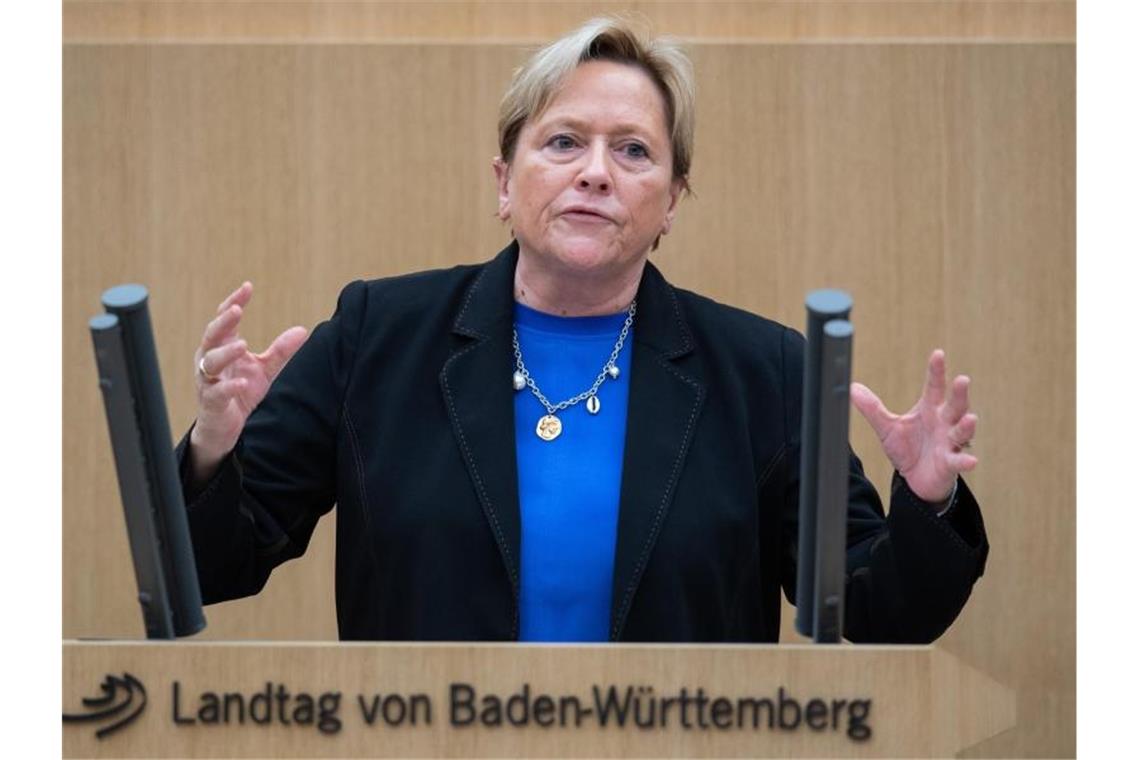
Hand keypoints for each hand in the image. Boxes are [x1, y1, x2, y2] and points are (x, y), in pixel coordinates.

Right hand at [188, 282, 307, 484]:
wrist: (226, 428)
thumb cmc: (241, 393)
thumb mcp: (264, 370)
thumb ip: (280, 351)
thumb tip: (303, 330)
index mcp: (223, 347)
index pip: (225, 319)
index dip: (234, 302)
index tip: (247, 287)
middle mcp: (210, 360)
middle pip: (211, 335)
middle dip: (223, 321)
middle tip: (237, 310)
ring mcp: (208, 381)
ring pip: (209, 362)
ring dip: (225, 352)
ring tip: (243, 344)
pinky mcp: (211, 402)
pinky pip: (216, 392)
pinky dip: (228, 387)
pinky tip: (240, 383)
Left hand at [849, 349, 977, 503]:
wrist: (916, 478)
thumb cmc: (908, 448)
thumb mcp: (887, 427)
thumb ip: (873, 408)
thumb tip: (852, 388)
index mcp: (930, 409)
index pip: (934, 386)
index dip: (936, 371)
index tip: (938, 354)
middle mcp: (944, 422)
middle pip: (955, 405)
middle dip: (960, 394)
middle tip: (963, 379)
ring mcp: (950, 442)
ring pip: (961, 431)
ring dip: (966, 425)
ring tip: (970, 418)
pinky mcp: (951, 463)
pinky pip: (959, 461)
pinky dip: (965, 461)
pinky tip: (971, 461)